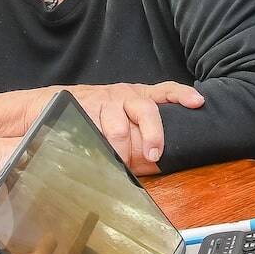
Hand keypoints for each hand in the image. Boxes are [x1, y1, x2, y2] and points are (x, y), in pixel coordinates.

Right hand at [65, 81, 204, 171]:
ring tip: (122, 164)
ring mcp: (103, 102)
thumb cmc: (101, 115)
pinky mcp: (82, 111)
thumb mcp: (126, 118)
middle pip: (146, 110)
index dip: (183, 95)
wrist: (56, 102)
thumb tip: (161, 164)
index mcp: (140, 96)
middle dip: (153, 135)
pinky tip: (100, 158)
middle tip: (153, 155)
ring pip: (118, 128)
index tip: (198, 102)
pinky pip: (93, 133)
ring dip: (121, 150)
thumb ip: (144, 138)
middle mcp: (124, 96)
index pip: (166, 90)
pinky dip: (98, 150)